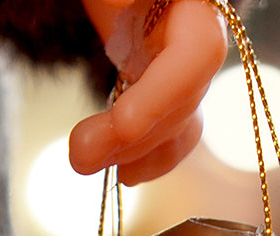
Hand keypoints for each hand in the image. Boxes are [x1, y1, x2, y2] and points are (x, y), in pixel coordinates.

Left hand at [70, 0, 227, 184]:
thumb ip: (109, 1)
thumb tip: (105, 6)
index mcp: (193, 2)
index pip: (197, 55)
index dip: (164, 95)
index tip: (122, 125)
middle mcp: (199, 34)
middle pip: (183, 98)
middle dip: (134, 134)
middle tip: (80, 153)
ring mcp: (186, 66)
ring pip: (180, 122)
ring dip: (136, 152)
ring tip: (85, 161)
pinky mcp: (169, 88)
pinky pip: (173, 133)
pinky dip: (150, 158)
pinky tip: (123, 174)